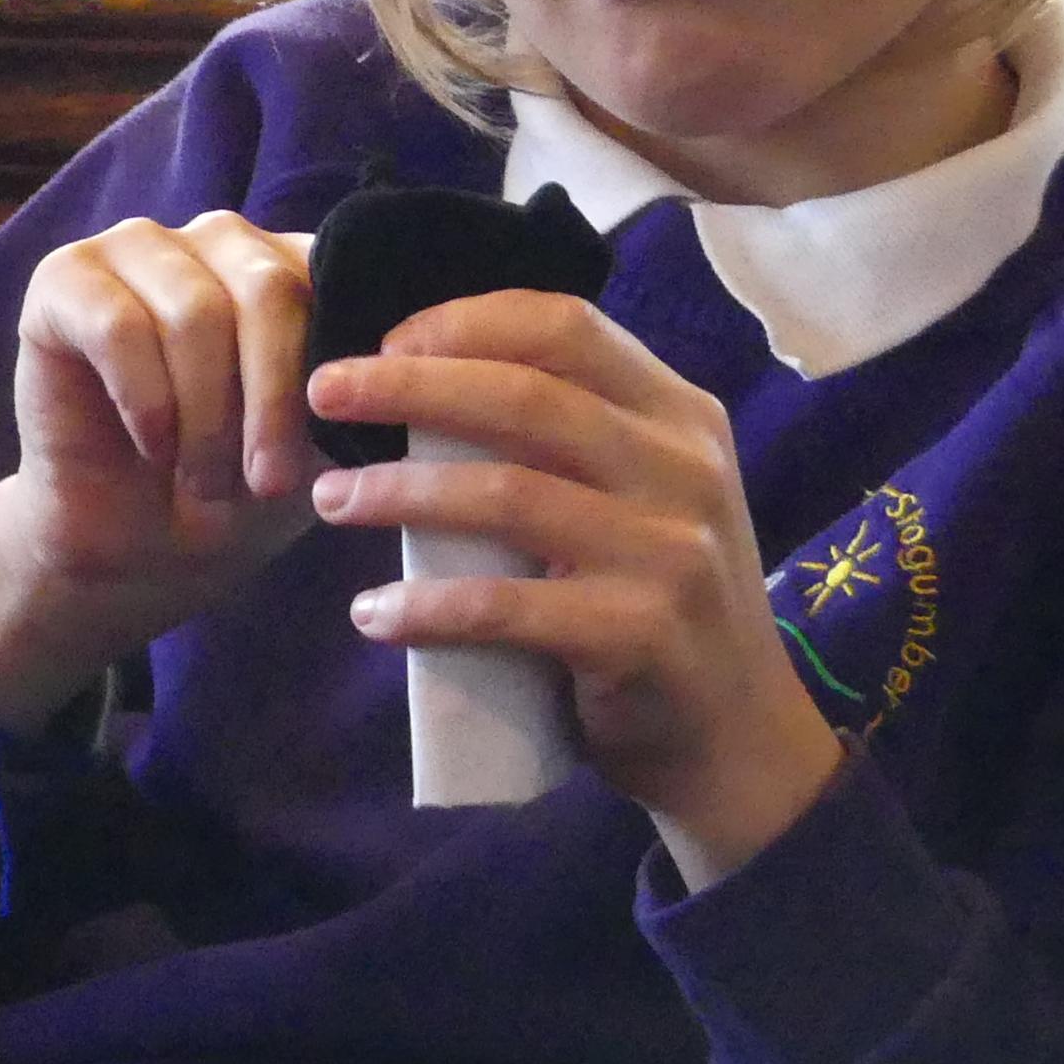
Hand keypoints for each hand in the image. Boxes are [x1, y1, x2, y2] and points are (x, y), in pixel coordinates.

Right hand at [0, 213, 322, 727]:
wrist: (136, 548)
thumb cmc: (234, 489)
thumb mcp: (314, 442)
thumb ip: (350, 388)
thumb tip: (396, 367)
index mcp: (285, 263)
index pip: (332, 277)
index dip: (337, 368)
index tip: (341, 449)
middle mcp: (214, 240)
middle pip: (266, 289)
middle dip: (271, 400)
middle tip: (266, 483)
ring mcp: (136, 249)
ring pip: (194, 313)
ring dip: (205, 417)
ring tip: (202, 479)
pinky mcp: (65, 278)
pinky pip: (118, 326)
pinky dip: (146, 401)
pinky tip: (151, 446)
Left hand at [307, 290, 842, 885]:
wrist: (739, 740)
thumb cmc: (658, 598)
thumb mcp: (643, 494)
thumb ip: (570, 436)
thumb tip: (418, 379)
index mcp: (681, 415)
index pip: (567, 326)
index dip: (466, 323)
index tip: (386, 342)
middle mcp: (684, 469)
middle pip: (523, 395)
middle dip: (406, 386)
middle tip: (324, 394)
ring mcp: (671, 553)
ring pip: (504, 494)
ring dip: (396, 493)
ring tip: (329, 500)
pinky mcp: (641, 636)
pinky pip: (503, 608)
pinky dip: (424, 607)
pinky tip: (373, 613)